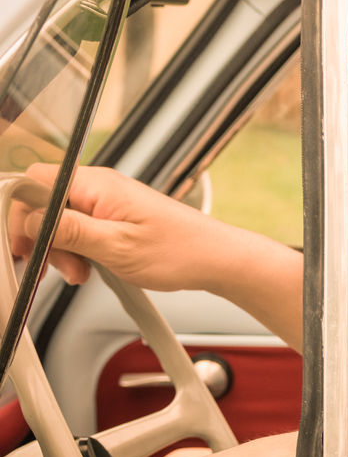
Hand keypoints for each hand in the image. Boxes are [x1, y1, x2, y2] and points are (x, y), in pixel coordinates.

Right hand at [12, 164, 246, 290]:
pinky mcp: (115, 218)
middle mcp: (100, 187)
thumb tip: (31, 220)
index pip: (34, 183)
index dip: (21, 215)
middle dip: (43, 239)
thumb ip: (69, 231)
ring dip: (62, 250)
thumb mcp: (116, 247)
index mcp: (97, 185)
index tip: (25, 246)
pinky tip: (89, 268)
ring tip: (80, 273)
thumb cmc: (180, 251)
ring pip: (60, 220)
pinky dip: (78, 251)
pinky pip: (80, 229)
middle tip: (56, 267)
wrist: (216, 259)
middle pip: (44, 204)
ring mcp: (108, 202)